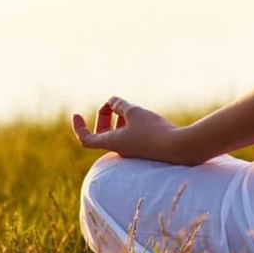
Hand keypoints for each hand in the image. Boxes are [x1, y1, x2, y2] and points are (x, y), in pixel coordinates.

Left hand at [72, 96, 191, 164]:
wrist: (177, 148)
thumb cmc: (153, 131)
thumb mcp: (134, 112)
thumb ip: (120, 105)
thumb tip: (112, 101)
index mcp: (112, 142)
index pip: (86, 139)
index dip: (79, 127)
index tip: (76, 114)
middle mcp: (120, 149)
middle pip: (102, 135)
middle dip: (104, 117)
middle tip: (113, 105)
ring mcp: (133, 150)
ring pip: (118, 134)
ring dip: (119, 119)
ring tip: (129, 107)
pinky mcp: (145, 149)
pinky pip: (130, 136)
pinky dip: (131, 124)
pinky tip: (143, 115)